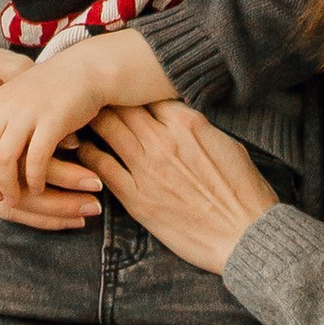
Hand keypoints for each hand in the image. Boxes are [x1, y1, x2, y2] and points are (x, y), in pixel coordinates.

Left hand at [0, 40, 126, 198]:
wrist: (86, 68)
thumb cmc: (53, 88)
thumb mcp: (17, 96)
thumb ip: (1, 117)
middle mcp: (6, 107)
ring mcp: (28, 113)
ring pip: (4, 160)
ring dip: (8, 186)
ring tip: (16, 198)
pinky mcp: (52, 121)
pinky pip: (36, 159)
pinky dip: (34, 179)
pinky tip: (39, 187)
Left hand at [84, 100, 276, 275]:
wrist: (246, 236)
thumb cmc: (244, 192)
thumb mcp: (227, 144)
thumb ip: (197, 127)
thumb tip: (178, 117)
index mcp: (188, 123)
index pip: (147, 93)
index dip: (131, 90)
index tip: (119, 89)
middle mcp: (164, 140)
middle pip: (122, 106)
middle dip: (104, 98)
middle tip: (88, 97)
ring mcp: (148, 169)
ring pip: (107, 130)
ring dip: (91, 121)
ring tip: (77, 117)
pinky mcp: (137, 198)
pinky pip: (102, 167)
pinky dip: (88, 155)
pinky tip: (82, 151)